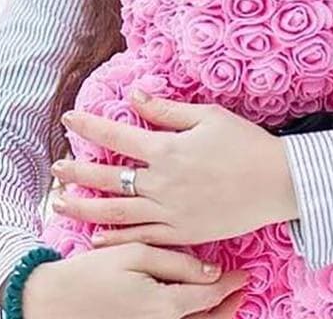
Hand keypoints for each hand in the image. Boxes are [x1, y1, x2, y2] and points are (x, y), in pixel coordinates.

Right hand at [21, 242, 247, 318]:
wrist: (49, 303)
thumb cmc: (92, 273)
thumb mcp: (136, 255)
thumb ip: (177, 263)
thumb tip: (211, 271)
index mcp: (164, 306)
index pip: (211, 296)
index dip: (231, 284)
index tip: (244, 274)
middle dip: (228, 307)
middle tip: (240, 290)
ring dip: (213, 318)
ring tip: (227, 301)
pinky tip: (195, 310)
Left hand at [52, 91, 299, 247]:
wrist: (277, 183)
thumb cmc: (246, 144)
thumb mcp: (209, 116)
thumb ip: (168, 110)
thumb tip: (136, 96)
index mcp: (168, 150)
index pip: (117, 136)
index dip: (90, 126)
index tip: (69, 119)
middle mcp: (162, 183)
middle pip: (107, 178)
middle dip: (77, 172)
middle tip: (56, 168)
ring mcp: (170, 211)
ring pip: (116, 212)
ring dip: (85, 207)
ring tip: (61, 202)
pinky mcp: (182, 231)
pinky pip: (140, 237)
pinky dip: (116, 237)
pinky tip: (98, 235)